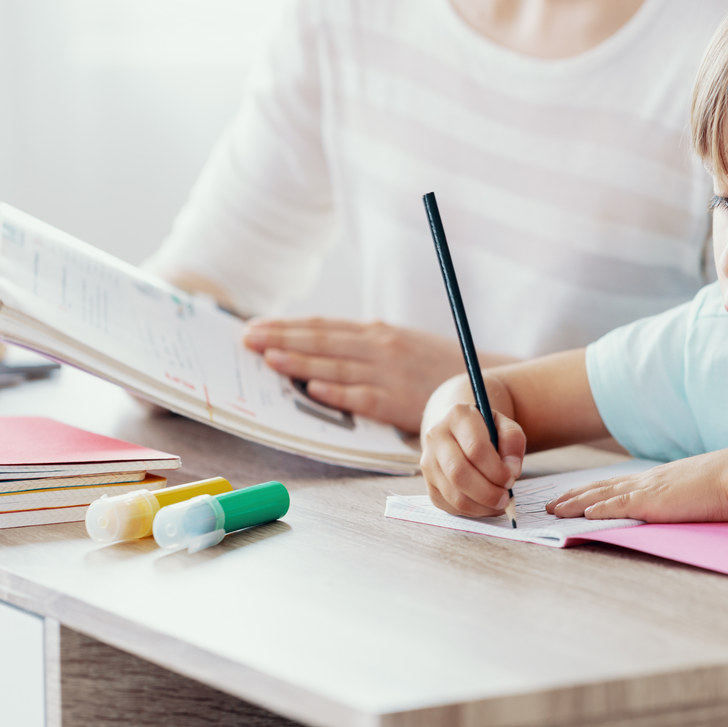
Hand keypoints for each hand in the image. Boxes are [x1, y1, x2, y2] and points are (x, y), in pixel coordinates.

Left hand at [243, 317, 512, 432]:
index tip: (256, 327)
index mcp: (376, 333)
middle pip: (322, 341)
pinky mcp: (398, 400)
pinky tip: (313, 389)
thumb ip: (364, 346)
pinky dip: (337, 392)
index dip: (287, 326)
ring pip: (336, 365)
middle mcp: (379, 347)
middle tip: (247, 339)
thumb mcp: (399, 346)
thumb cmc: (434, 367)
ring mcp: (388, 373)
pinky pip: (362, 396)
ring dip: (300, 361)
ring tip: (269, 358)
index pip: (323, 327)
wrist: (480, 382)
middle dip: (281, 338)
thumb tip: (321, 350)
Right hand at [420, 404, 525, 516]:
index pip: (475, 448)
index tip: (511, 478)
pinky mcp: (428, 482)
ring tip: (498, 503)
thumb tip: (511, 470)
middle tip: (505, 498)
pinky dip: (471, 511)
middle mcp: (436, 436)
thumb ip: (513, 441)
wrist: (458, 431)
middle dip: (487, 492)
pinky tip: (485, 505)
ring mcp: (428, 460)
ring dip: (480, 506)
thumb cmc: (486, 430)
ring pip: (453, 494)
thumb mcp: (505, 426)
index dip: (496, 470)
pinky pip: (449, 505)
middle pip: (459, 473)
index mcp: (457, 416)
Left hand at [546, 446, 727, 522]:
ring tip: (553, 510)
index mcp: (656, 479)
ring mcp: (649, 490)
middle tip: (549, 504)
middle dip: (572, 497)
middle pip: (600, 488)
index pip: (615, 485)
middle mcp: (647, 481)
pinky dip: (597, 510)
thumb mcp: (697, 491)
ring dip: (574, 504)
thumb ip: (682, 498)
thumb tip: (678, 506)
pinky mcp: (654, 501)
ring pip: (601, 496)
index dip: (591, 492)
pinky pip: (618, 506)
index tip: (572, 497)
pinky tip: (581, 515)